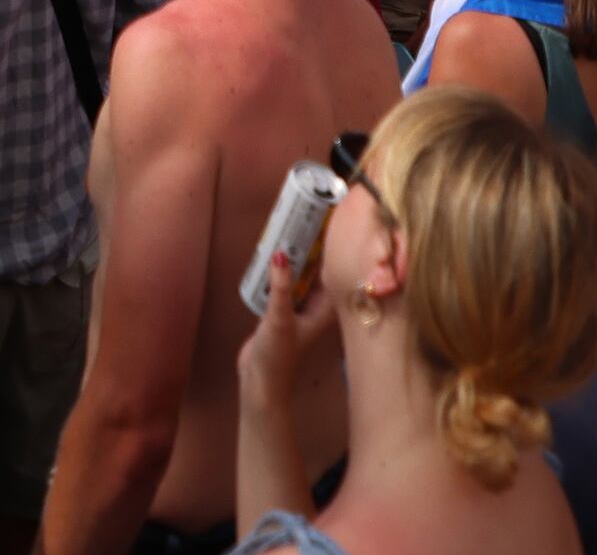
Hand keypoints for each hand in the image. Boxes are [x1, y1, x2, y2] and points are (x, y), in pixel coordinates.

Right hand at [233, 230, 342, 416]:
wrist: (259, 383)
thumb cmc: (277, 356)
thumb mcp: (278, 319)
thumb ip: (280, 288)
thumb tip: (280, 255)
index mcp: (327, 309)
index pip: (337, 270)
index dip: (335, 246)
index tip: (330, 218)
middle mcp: (318, 306)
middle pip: (320, 269)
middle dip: (315, 246)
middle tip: (306, 213)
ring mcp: (301, 308)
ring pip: (304, 275)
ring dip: (298, 256)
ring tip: (291, 225)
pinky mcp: (284, 310)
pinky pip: (288, 282)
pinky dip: (283, 269)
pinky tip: (274, 252)